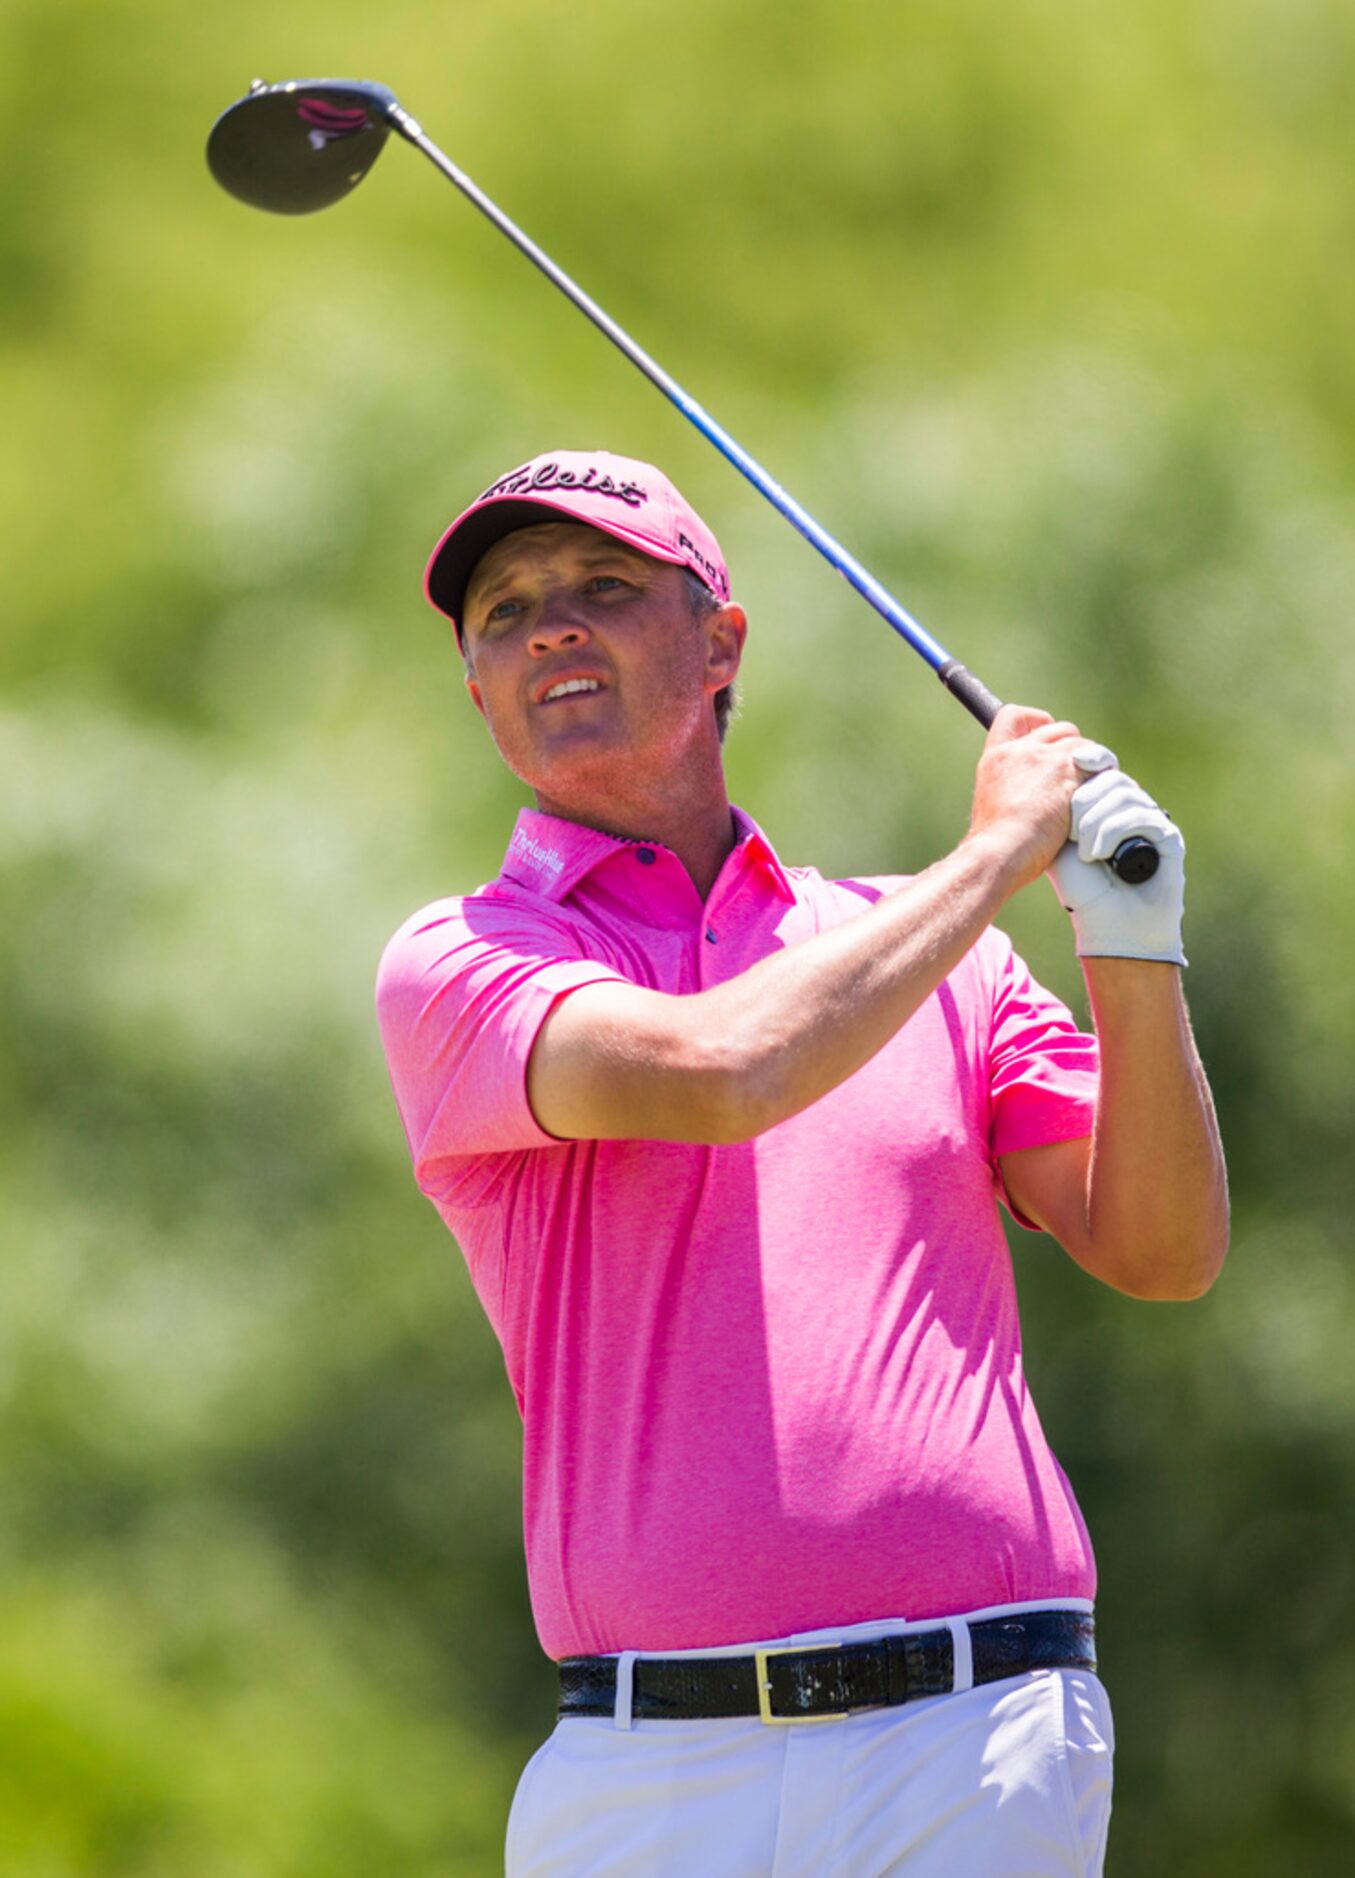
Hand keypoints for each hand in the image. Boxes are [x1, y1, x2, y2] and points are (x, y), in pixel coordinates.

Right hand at [968, 705, 1090, 891]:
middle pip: (1060, 728)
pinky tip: (1099, 801)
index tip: (1048, 739)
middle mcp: (1020, 751)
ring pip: (1084, 746)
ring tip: (1092, 791)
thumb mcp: (996, 805)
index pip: (1014, 715)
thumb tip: (1038, 792)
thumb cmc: (998, 844)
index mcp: (997, 757)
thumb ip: (1015, 786)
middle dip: (1074, 747)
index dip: (1037, 721)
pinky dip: (1103, 780)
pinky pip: (1098, 766)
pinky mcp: (1068, 773)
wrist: (1000, 852)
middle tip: (1080, 774)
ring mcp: (1045, 759)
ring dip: (1094, 765)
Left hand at [1047, 767, 1186, 963]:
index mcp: (1107, 808)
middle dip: (1085, 801)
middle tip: (1072, 834)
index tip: (1076, 760)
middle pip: (1113, 778)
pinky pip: (1142, 815)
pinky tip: (1101, 855)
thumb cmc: (1083, 891)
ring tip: (1087, 854)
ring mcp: (1152, 822)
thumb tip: (1053, 776)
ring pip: (1125, 794)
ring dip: (1096, 822)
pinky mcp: (1169, 837)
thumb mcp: (1059, 846)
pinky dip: (1114, 831)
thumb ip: (1057, 813)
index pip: (1104, 768)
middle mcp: (1133, 810)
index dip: (1094, 759)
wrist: (1109, 926)